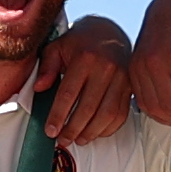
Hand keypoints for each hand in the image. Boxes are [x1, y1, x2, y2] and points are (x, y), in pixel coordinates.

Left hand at [36, 16, 135, 144]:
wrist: (109, 32)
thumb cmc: (81, 42)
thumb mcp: (58, 47)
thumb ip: (46, 67)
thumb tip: (39, 88)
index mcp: (85, 58)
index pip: (69, 94)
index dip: (58, 116)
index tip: (50, 131)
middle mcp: (106, 68)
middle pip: (88, 108)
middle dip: (73, 129)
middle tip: (62, 140)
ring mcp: (122, 79)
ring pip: (106, 115)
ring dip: (91, 132)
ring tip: (78, 139)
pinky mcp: (131, 87)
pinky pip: (121, 115)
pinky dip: (108, 128)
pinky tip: (95, 132)